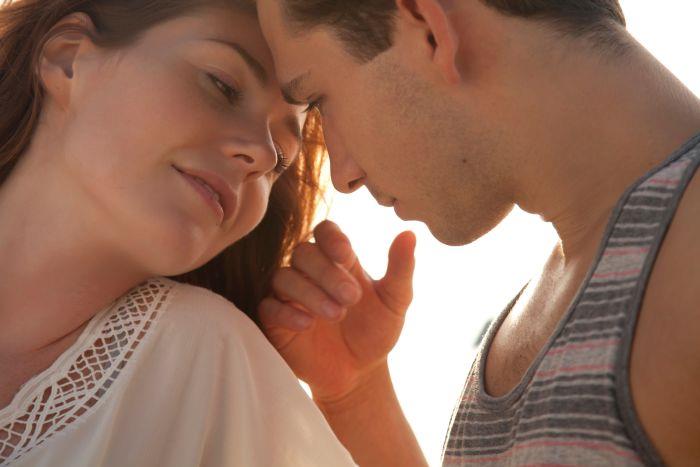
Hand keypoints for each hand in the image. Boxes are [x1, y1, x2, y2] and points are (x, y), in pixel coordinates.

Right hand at [258, 220, 415, 401]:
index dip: (331, 238)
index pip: (324, 231)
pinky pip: (269, 308)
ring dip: (309, 293)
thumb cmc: (376, 332)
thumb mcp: (395, 301)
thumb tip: (410, 235)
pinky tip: (308, 324)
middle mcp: (310, 273)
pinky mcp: (275, 322)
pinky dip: (286, 313)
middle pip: (303, 253)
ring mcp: (290, 296)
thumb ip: (401, 269)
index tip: (346, 255)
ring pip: (283, 277)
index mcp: (338, 261)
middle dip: (326, 272)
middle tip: (351, 298)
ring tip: (336, 314)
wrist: (359, 374)